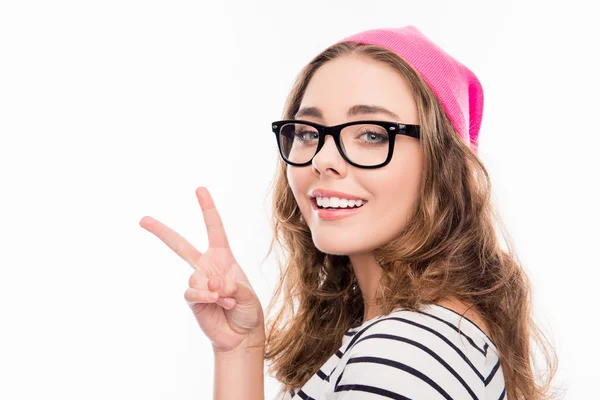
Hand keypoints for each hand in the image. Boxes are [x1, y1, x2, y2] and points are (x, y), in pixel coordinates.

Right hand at [140, 187, 264, 352]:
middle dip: (162, 232)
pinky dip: (206, 296)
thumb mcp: (247, 294)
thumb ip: (232, 285)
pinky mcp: (192, 299)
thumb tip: (212, 284)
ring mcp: (197, 283)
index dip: (207, 209)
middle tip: (142, 219)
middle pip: (180, 245)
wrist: (241, 335)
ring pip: (196, 277)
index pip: (214, 229)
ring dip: (215, 288)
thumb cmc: (247, 310)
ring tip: (227, 299)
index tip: (199, 189)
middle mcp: (206, 267)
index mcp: (222, 258)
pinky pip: (193, 292)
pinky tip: (217, 302)